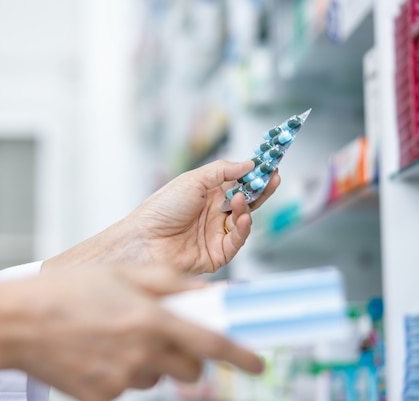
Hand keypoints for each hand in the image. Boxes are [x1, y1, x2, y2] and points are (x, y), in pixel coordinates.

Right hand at [15, 265, 263, 400]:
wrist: (18, 322)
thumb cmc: (67, 292)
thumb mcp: (121, 273)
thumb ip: (168, 281)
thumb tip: (202, 288)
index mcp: (151, 320)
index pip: (212, 345)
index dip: (241, 355)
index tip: (258, 362)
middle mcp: (142, 354)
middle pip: (190, 370)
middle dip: (190, 357)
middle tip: (169, 336)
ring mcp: (121, 380)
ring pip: (157, 376)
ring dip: (151, 360)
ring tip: (118, 336)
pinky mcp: (102, 396)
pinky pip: (127, 385)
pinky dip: (123, 370)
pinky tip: (99, 351)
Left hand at [126, 160, 279, 273]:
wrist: (144, 240)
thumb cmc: (160, 209)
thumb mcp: (192, 180)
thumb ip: (222, 171)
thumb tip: (248, 164)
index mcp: (207, 193)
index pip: (238, 181)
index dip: (255, 174)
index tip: (270, 164)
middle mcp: (214, 213)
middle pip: (247, 200)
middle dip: (262, 189)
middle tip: (274, 178)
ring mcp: (217, 233)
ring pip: (244, 220)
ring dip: (247, 207)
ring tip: (240, 198)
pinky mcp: (218, 253)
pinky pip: (238, 240)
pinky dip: (244, 228)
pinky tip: (243, 217)